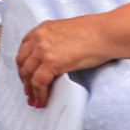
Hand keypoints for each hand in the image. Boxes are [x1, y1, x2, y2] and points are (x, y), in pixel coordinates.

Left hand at [15, 14, 129, 107]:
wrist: (107, 33)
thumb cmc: (96, 32)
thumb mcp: (68, 33)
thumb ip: (56, 43)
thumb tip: (54, 59)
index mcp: (43, 29)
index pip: (25, 49)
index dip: (24, 64)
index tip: (26, 74)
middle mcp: (39, 37)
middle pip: (22, 62)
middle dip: (24, 78)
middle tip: (28, 90)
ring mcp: (43, 49)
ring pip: (27, 74)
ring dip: (30, 89)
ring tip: (34, 100)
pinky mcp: (51, 62)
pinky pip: (38, 82)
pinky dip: (39, 94)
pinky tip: (43, 101)